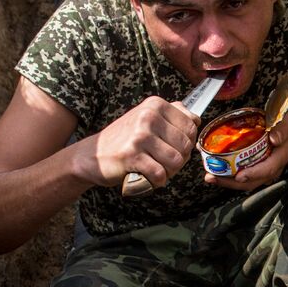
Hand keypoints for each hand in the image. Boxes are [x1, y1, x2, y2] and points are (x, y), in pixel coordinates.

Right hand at [79, 96, 199, 187]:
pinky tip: (147, 176)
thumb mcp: (146, 118)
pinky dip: (157, 181)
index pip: (191, 127)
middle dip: (179, 160)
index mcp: (155, 105)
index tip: (171, 147)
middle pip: (186, 146)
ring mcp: (140, 136)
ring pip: (176, 161)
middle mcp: (148, 116)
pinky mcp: (132, 156)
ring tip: (155, 168)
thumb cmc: (123, 140)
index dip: (187, 143)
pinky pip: (160, 174)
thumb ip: (172, 115)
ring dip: (169, 172)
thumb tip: (196, 118)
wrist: (91, 155)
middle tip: (162, 162)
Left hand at [205, 113, 287, 191]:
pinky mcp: (253, 171)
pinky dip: (227, 177)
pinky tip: (214, 172)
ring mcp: (261, 172)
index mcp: (279, 158)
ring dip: (226, 182)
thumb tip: (274, 138)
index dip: (253, 174)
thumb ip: (282, 130)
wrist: (287, 135)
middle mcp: (270, 169)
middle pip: (252, 182)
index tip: (239, 176)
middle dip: (232, 183)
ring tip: (210, 176)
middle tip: (213, 177)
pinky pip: (240, 177)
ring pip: (245, 183)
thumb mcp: (286, 124)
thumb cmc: (284, 128)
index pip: (268, 169)